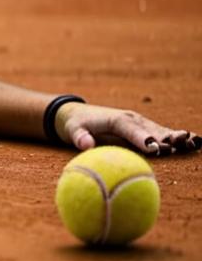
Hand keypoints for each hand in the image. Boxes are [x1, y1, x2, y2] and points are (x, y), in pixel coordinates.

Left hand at [58, 102, 200, 155]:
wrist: (78, 114)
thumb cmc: (75, 124)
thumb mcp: (71, 130)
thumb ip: (79, 137)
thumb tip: (84, 145)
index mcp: (115, 119)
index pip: (129, 128)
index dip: (142, 137)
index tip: (153, 146)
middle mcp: (132, 119)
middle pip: (151, 128)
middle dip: (165, 137)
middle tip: (179, 145)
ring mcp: (140, 123)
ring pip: (161, 131)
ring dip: (176, 137)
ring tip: (193, 142)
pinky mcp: (145, 129)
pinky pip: (163, 134)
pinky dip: (178, 138)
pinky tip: (195, 142)